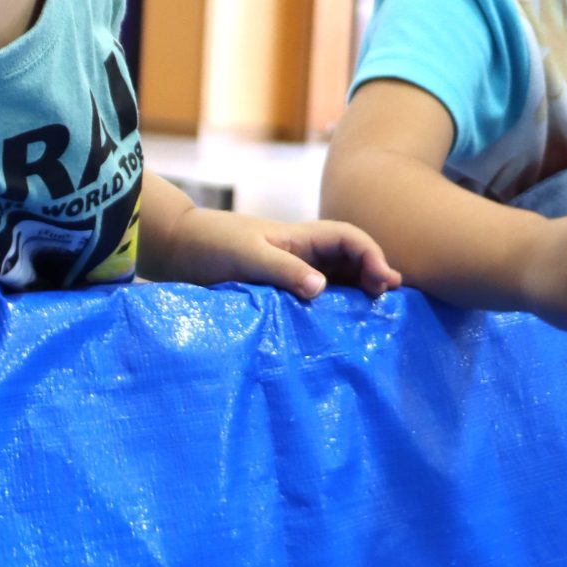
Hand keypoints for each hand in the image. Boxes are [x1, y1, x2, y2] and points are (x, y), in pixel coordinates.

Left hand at [163, 205, 401, 302]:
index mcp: (301, 237)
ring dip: (356, 295)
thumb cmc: (212, 245)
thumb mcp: (248, 255)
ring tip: (372, 318)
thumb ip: (284, 269)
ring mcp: (292, 273)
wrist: (178, 250)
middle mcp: (303, 253)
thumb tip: (320, 289)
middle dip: (373, 276)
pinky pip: (314, 300)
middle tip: (388, 304)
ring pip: (336, 282)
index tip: (385, 282)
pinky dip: (331, 310)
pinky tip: (337, 328)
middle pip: (351, 261)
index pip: (349, 239)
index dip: (373, 255)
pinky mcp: (279, 293)